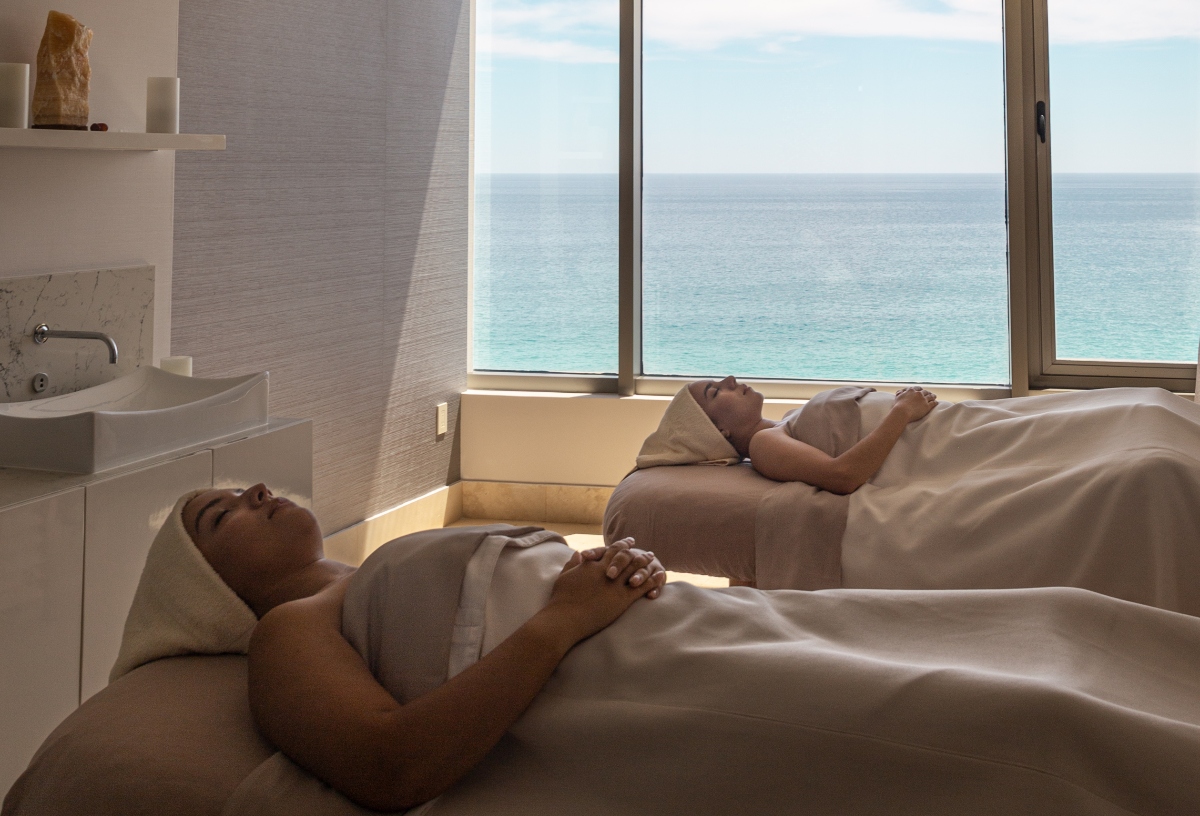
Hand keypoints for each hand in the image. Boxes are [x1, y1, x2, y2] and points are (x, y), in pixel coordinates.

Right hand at [541, 541, 666, 644]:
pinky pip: (641, 588)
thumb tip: (578, 553)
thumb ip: (572, 564)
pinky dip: (652, 581)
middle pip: (626, 557)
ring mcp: (615, 585)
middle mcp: (606, 571)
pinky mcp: (622, 599)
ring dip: (646, 564)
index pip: (611, 550)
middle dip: (637, 553)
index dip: (622, 545)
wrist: (565, 617)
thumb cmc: (561, 599)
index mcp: (593, 565)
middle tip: (646, 552)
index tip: (629, 542)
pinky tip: (659, 577)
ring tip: (654, 561)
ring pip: (636, 570)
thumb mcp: (564, 577)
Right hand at [893, 386, 937, 422]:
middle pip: (925, 391)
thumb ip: (900, 393)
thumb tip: (900, 391)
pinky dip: (935, 402)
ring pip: (930, 396)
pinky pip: (933, 403)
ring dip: (933, 396)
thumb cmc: (898, 405)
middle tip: (929, 393)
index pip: (917, 388)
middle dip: (927, 392)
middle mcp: (918, 393)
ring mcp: (923, 399)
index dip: (920, 389)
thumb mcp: (897, 397)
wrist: (902, 412)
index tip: (921, 390)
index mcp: (911, 390)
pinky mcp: (927, 406)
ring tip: (934, 397)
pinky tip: (936, 402)